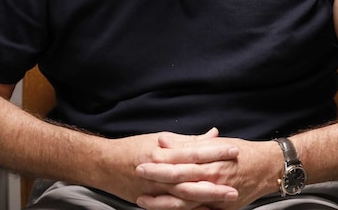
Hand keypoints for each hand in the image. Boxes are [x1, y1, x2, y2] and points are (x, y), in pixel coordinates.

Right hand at [106, 129, 239, 209]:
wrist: (103, 165)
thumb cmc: (133, 148)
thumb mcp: (161, 139)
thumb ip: (188, 140)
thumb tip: (214, 134)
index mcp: (163, 154)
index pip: (194, 152)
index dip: (215, 152)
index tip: (234, 151)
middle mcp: (159, 174)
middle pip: (191, 180)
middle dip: (214, 185)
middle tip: (235, 187)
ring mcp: (154, 191)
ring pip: (182, 199)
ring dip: (205, 201)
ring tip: (224, 201)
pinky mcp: (150, 202)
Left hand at [136, 133, 277, 209]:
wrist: (267, 168)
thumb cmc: (243, 153)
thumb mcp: (217, 143)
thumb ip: (189, 143)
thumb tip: (164, 140)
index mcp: (213, 159)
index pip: (183, 160)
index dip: (162, 160)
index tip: (144, 159)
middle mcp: (214, 178)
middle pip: (181, 179)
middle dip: (158, 178)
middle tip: (139, 174)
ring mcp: (217, 195)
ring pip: (185, 200)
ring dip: (162, 201)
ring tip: (143, 199)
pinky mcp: (220, 208)